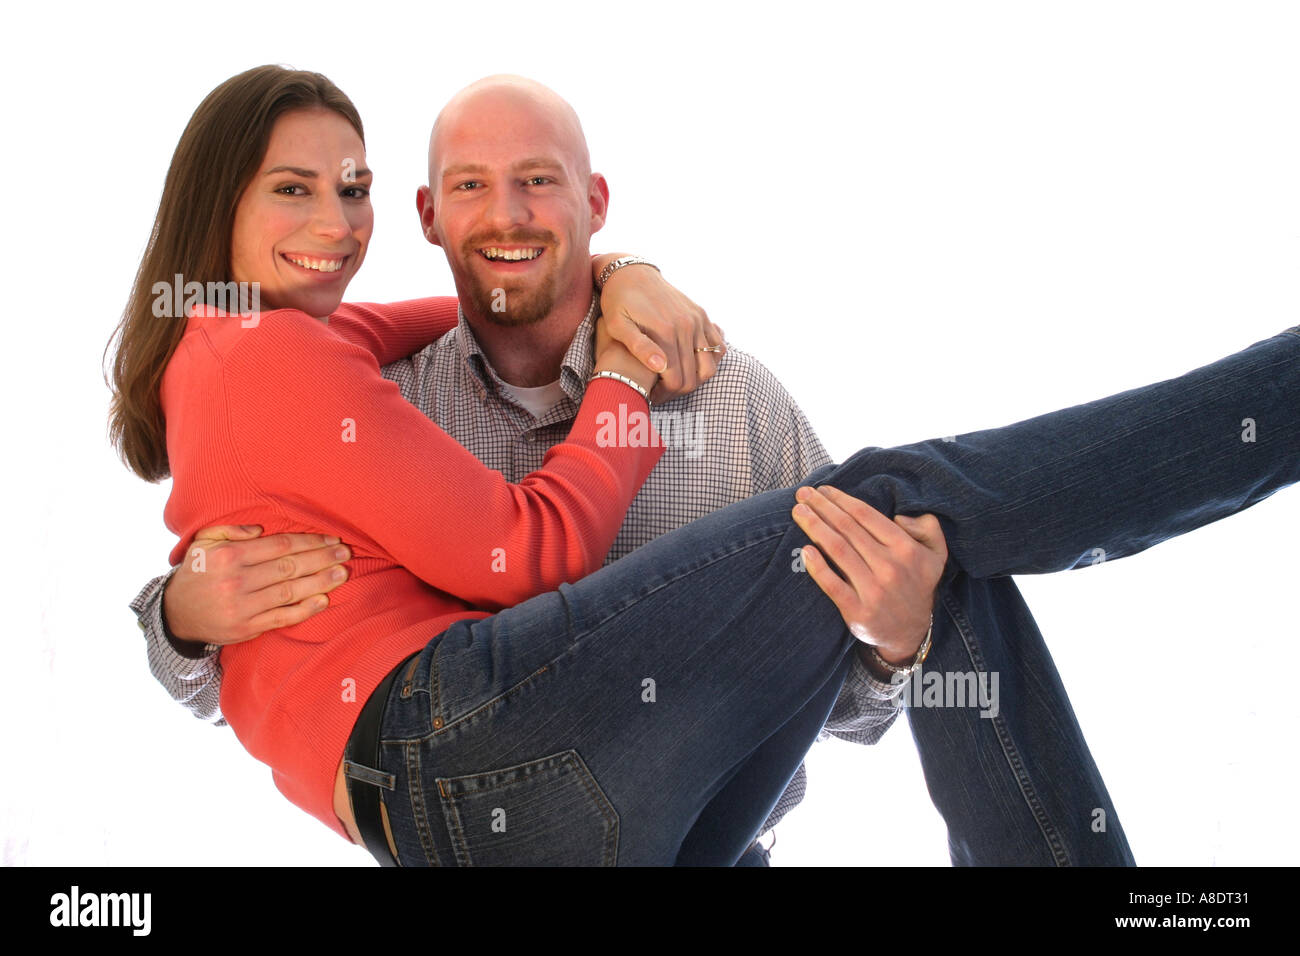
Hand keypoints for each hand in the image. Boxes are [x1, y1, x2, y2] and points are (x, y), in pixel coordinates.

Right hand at [163, 525, 351, 644]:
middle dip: (322, 559)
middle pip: (289, 567)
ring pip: (289, 592)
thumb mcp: (203, 542)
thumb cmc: (197, 573)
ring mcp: (242, 607)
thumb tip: (260, 529)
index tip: (331, 539)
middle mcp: (236, 581)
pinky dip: (304, 610)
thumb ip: (230, 530)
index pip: (280, 545)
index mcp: (229, 556)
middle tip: (346, 553)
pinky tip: (323, 600)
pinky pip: (281, 618)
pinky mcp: (246, 628)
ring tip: (342, 574)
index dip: (309, 541)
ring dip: (320, 582)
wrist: (175, 615)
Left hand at [594, 256, 725, 402]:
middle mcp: (687, 326)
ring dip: (694, 379)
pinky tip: (689, 363)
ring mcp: (697, 320)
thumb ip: (638, 346)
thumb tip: (660, 367)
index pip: (675, 380)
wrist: (631, 272)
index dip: (663, 395)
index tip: (649, 395)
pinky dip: (709, 360)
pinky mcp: (701, 315)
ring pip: (709, 366)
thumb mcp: (617, 325)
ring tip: (673, 379)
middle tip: (659, 391)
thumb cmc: (618, 302)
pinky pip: (718, 346)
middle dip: (676, 391)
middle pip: (693, 377)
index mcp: (666, 332)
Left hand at [791, 485, 947, 665]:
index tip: (823, 489)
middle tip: (802, 494)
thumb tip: (898, 515)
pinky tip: (804, 550)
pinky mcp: (857, 611)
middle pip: (847, 528)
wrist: (910, 633)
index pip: (866, 516)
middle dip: (822, 507)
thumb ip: (927, 527)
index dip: (841, 499)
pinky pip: (832, 584)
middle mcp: (890, 567)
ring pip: (837, 550)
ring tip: (797, 512)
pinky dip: (816, 567)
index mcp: (906, 549)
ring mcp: (873, 590)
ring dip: (814, 527)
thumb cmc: (917, 584)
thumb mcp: (936, 554)